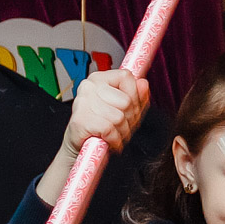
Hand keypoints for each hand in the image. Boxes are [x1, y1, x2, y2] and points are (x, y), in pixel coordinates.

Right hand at [36, 67, 149, 206]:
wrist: (81, 147)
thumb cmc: (102, 127)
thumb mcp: (125, 110)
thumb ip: (137, 96)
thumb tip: (143, 83)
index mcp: (99, 79)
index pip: (126, 76)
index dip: (134, 95)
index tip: (131, 108)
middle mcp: (89, 87)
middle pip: (125, 100)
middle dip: (130, 119)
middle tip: (122, 127)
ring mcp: (83, 102)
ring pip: (118, 117)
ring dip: (122, 132)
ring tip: (115, 135)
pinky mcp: (80, 120)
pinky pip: (108, 129)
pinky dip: (114, 140)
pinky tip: (109, 140)